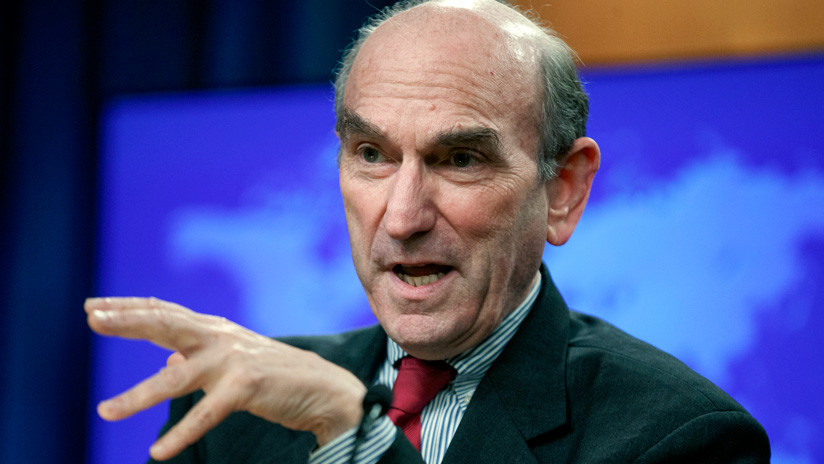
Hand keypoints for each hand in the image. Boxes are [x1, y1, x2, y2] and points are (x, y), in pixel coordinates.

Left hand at [85, 297, 365, 460]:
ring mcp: (232, 360)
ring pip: (177, 379)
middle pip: (166, 324)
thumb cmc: (273, 373)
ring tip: (104, 412)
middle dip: (127, 321)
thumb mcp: (231, 359)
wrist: (321, 387)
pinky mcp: (247, 387)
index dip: (129, 309)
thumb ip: (197, 357)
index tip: (94, 307)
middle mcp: (220, 337)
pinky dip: (182, 433)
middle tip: (92, 317)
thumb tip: (166, 364)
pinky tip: (159, 452)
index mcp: (214, 329)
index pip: (165, 312)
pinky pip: (206, 414)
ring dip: (138, 396)